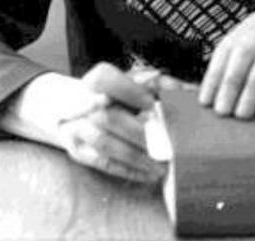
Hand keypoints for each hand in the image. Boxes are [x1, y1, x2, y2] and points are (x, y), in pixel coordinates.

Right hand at [56, 62, 165, 182]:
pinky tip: (148, 174)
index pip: (107, 80)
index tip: (152, 105)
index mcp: (96, 80)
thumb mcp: (132, 82)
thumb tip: (181, 89)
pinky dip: (128, 170)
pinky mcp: (78, 151)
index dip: (130, 92)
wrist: (74, 107)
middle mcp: (81, 103)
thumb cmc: (113, 94)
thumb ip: (155, 83)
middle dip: (138, 133)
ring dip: (135, 157)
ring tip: (161, 165)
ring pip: (105, 145)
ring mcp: (75, 128)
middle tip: (165, 144)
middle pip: (108, 118)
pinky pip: (103, 164)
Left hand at [199, 11, 254, 118]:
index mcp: (253, 23)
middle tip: (223, 112)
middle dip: (231, 83)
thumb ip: (238, 78)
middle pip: (245, 50)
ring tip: (243, 115)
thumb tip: (206, 101)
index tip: (205, 102)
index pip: (227, 47)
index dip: (214, 75)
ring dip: (252, 88)